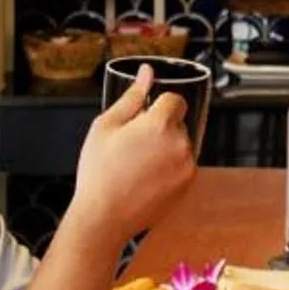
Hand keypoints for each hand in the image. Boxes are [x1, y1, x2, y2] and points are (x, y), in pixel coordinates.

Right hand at [70, 67, 195, 245]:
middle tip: (133, 146)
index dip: (158, 106)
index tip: (143, 120)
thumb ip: (132, 96)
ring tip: (138, 165)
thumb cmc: (100, 171)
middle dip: (161, 128)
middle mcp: (181, 143)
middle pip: (178, 123)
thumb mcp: (106, 126)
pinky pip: (183, 165)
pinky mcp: (188, 185)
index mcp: (160, 124)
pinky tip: (146, 178)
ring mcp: (187, 165)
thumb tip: (147, 72)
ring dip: (167, 148)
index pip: (175, 100)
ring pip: (181, 145)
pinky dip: (170, 167)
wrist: (104, 217)